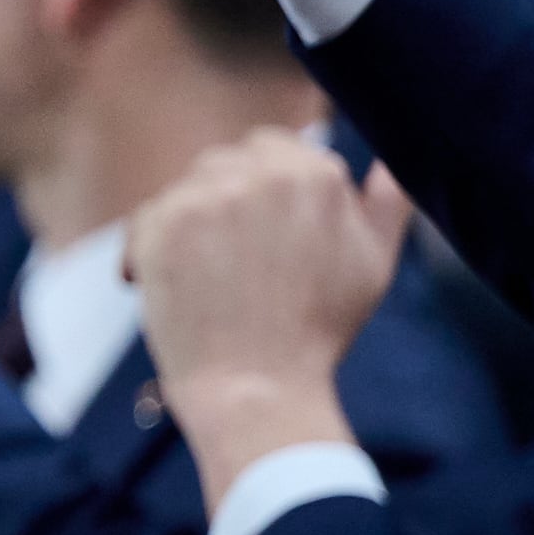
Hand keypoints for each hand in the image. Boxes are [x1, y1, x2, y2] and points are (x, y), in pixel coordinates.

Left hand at [133, 126, 410, 509]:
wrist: (258, 387)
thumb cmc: (317, 331)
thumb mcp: (373, 261)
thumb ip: (386, 201)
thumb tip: (388, 161)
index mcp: (318, 174)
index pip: (271, 147)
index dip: (257, 192)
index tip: (255, 239)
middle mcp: (265, 174)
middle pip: (224, 163)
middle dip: (221, 206)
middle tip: (229, 267)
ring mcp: (211, 196)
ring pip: (185, 189)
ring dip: (186, 227)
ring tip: (204, 281)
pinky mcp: (164, 223)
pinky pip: (145, 218)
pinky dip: (147, 252)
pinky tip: (161, 288)